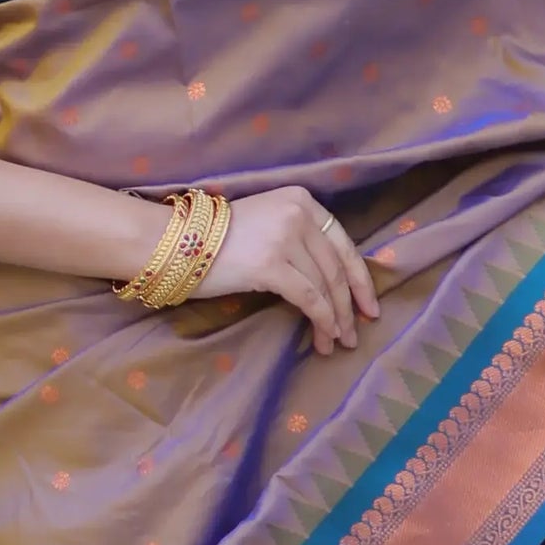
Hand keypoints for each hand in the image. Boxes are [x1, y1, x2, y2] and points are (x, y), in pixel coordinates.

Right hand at [198, 184, 380, 354]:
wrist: (176, 242)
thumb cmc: (216, 240)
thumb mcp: (267, 224)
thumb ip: (299, 240)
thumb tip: (331, 282)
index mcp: (301, 200)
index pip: (342, 244)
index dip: (360, 279)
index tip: (368, 305)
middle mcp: (298, 214)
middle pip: (337, 268)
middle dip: (350, 305)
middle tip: (355, 333)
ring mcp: (286, 238)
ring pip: (325, 287)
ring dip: (335, 320)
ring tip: (336, 343)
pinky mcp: (272, 265)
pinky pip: (309, 299)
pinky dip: (321, 321)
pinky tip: (323, 338)